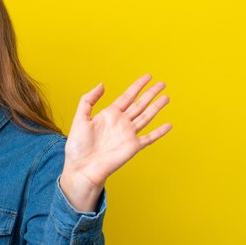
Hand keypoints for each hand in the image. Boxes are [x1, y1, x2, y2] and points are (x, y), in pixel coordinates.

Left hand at [60, 74, 171, 210]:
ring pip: (146, 117)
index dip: (137, 86)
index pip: (127, 96)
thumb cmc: (77, 146)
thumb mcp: (80, 118)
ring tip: (167, 97)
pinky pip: (149, 137)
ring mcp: (128, 134)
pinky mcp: (133, 147)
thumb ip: (88, 100)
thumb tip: (102, 84)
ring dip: (157, 107)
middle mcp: (121, 123)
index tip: (147, 76)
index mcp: (109, 114)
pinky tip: (168, 125)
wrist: (82, 168)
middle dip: (151, 93)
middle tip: (162, 83)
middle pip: (140, 104)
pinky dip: (159, 131)